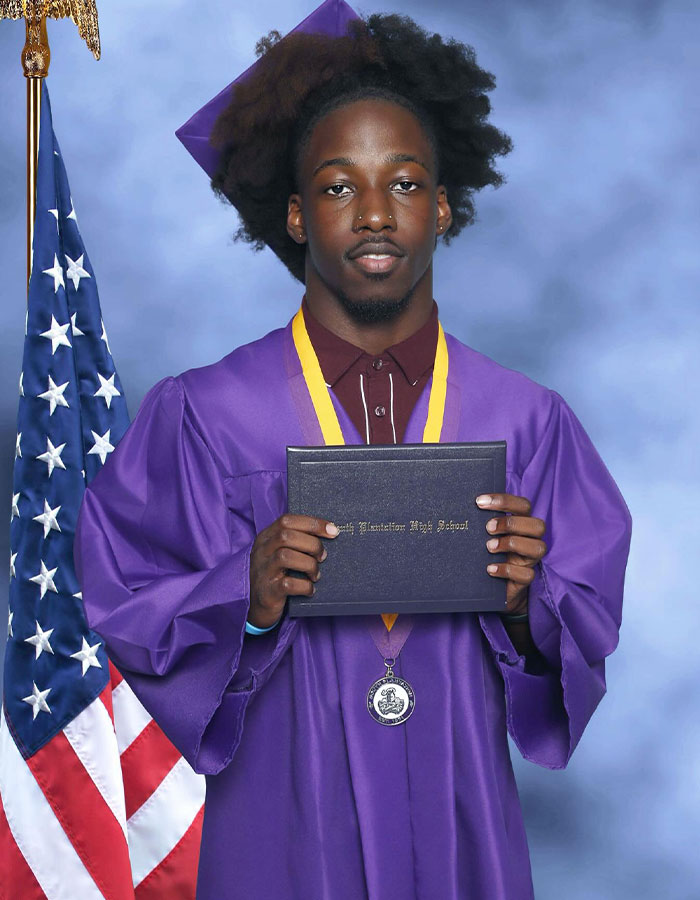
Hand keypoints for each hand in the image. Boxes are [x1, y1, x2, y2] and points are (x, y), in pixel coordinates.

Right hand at [248, 514, 337, 628]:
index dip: (312, 523)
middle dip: (312, 544)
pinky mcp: (268, 592)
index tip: (333, 530)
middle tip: (323, 556)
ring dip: (309, 564)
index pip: (287, 520)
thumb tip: (329, 532)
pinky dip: (305, 586)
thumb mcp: (278, 553)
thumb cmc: (275, 575)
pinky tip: (310, 589)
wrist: (256, 606)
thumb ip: (295, 541)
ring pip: (285, 557)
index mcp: (265, 538)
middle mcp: (261, 552)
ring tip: (316, 574)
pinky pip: (288, 584)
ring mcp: (262, 572)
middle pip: (286, 536)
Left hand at [476, 493, 546, 614]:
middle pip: (538, 525)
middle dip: (511, 523)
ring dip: (512, 544)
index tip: (479, 501)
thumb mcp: (483, 536)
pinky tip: (490, 569)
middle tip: (487, 528)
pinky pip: (527, 575)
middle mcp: (530, 540)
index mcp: (521, 524)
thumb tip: (458, 507)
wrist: (490, 586)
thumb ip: (479, 522)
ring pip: (538, 548)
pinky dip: (507, 570)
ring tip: (489, 547)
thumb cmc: (485, 553)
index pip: (523, 505)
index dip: (504, 501)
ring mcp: (530, 560)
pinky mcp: (525, 579)